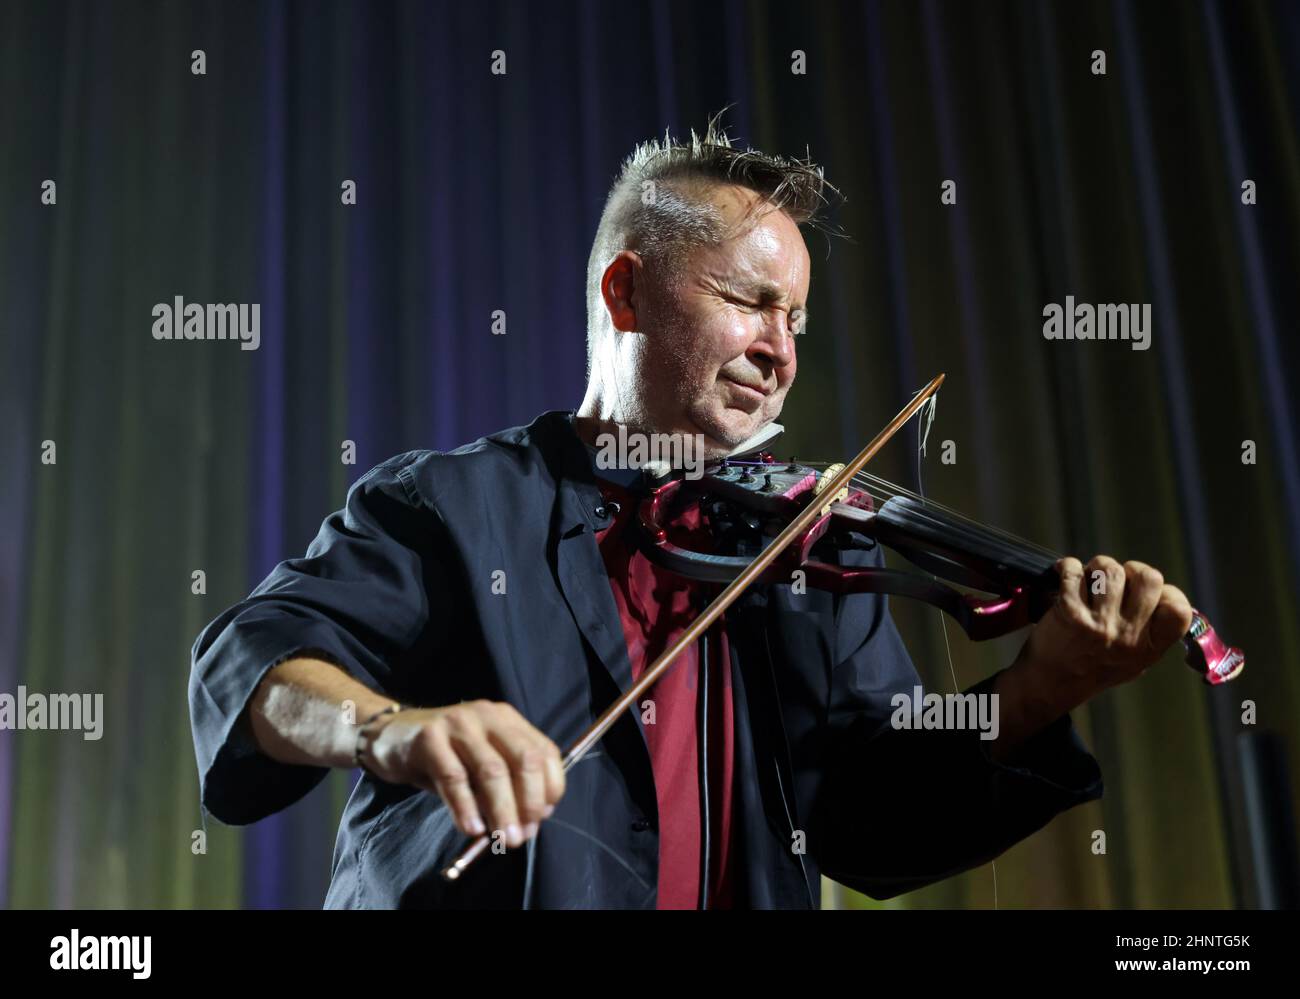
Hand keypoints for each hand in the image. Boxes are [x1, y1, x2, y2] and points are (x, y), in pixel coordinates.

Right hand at [362, 700, 565, 848]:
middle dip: (529, 802)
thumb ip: (503, 787)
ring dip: (503, 810)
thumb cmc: (442, 756)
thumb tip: (529, 823)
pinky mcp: (429, 738)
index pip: (544, 751)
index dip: (550, 787)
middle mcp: (488, 716)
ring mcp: (459, 724)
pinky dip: (466, 807)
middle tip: (522, 835)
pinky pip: (453, 778)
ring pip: (492, 771)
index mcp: (507, 720)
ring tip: (504, 839)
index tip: (542, 818)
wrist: (389, 736)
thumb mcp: (478, 766)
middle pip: (524, 760)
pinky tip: (471, 828)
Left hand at [1011, 555, 1193, 716]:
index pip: (1179, 610)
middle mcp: (1129, 637)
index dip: (1168, 592)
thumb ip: (1152, 633)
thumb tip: (1164, 594)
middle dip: (1133, 569)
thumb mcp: (1135, 661)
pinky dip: (1068, 567)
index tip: (1150, 593)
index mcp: (1150, 648)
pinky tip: (1066, 573)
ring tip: (1090, 577)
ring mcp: (1100, 625)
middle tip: (1118, 579)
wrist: (1052, 684)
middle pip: (1149, 578)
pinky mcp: (1071, 614)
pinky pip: (1074, 572)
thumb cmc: (1094, 667)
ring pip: (1111, 570)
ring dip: (1098, 567)